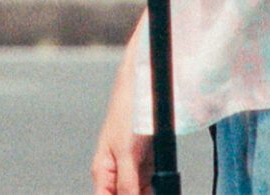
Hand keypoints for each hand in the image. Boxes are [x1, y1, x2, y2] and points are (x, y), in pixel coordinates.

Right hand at [90, 68, 151, 194]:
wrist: (143, 85)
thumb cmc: (128, 114)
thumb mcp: (128, 154)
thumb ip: (127, 184)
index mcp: (103, 171)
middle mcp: (115, 172)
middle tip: (150, 191)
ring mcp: (132, 167)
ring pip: (139, 192)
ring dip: (149, 192)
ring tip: (159, 187)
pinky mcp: (148, 161)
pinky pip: (152, 184)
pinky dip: (159, 188)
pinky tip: (166, 187)